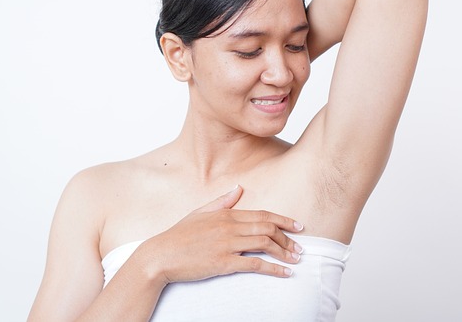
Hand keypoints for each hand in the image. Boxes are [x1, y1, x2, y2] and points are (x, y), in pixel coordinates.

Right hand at [140, 185, 303, 284]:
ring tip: (296, 260)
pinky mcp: (224, 263)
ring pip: (265, 244)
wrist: (160, 255)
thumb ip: (222, 201)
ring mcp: (227, 244)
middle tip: (301, 247)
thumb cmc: (179, 235)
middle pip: (267, 228)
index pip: (262, 214)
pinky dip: (273, 269)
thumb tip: (238, 188)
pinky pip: (255, 264)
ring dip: (284, 252)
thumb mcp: (200, 212)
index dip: (283, 220)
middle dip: (288, 238)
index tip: (298, 226)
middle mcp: (229, 227)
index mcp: (226, 214)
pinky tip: (284, 273)